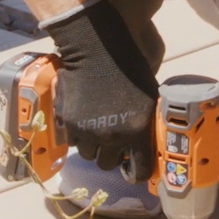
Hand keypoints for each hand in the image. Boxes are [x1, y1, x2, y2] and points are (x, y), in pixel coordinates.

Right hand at [43, 0, 159, 182]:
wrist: (98, 47)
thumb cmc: (131, 65)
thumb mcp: (150, 95)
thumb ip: (147, 120)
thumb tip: (147, 136)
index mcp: (138, 131)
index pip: (139, 171)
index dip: (137, 171)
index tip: (134, 166)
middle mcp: (111, 137)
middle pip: (106, 164)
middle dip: (109, 156)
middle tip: (112, 142)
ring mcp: (87, 131)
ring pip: (87, 154)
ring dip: (91, 146)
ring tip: (95, 130)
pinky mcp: (68, 122)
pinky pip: (71, 140)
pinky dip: (76, 134)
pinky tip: (82, 120)